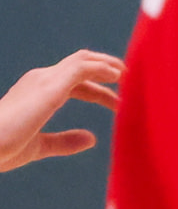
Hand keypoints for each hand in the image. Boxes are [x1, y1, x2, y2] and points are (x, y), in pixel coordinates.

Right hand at [0, 51, 121, 171]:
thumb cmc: (2, 147)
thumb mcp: (39, 145)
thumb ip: (65, 141)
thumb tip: (92, 139)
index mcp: (37, 92)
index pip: (75, 83)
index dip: (100, 91)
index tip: (121, 104)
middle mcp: (40, 80)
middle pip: (80, 65)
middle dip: (107, 70)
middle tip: (133, 80)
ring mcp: (44, 80)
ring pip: (83, 60)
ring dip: (109, 65)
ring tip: (133, 74)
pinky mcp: (48, 86)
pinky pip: (81, 68)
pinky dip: (102, 68)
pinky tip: (119, 77)